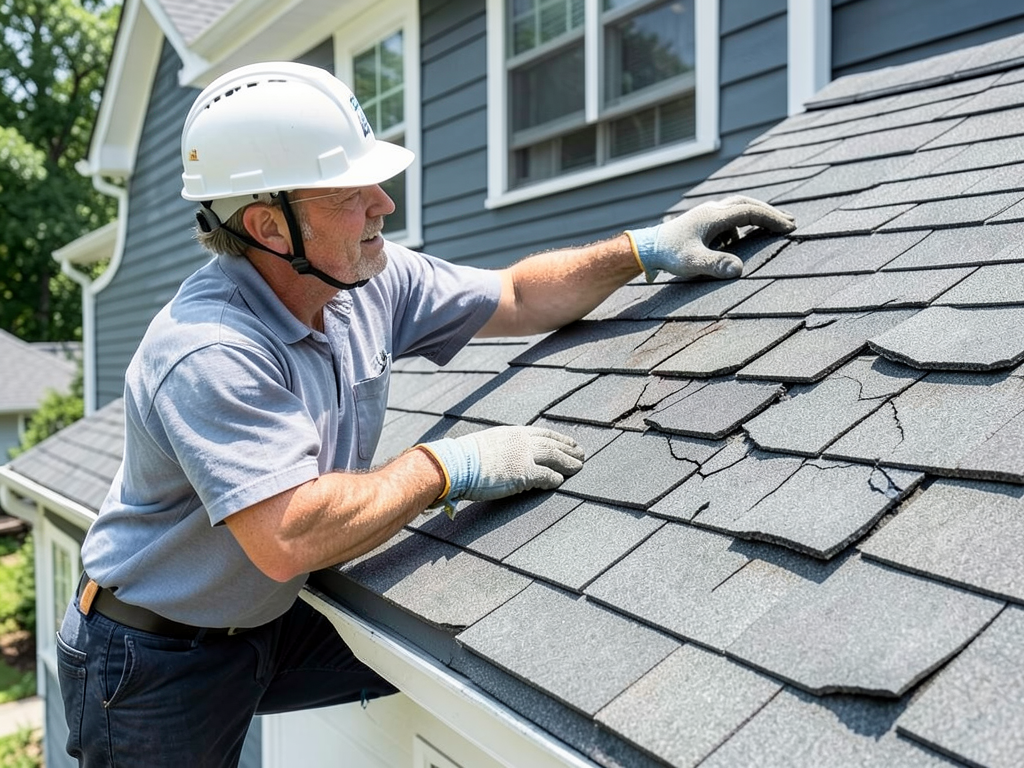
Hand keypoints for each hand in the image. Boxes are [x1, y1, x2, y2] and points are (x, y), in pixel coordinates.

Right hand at [417, 426, 584, 516]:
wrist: (457, 464)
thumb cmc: (465, 458)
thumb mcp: (487, 444)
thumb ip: (501, 447)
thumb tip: (504, 455)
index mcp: (513, 432)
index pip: (543, 433)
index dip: (558, 438)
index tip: (568, 441)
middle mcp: (522, 441)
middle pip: (553, 443)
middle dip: (569, 448)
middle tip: (581, 453)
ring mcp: (524, 456)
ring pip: (555, 457)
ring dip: (568, 463)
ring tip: (579, 467)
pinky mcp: (524, 473)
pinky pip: (547, 476)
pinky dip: (555, 479)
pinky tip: (560, 482)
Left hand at [625, 195, 795, 281]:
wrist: (647, 248)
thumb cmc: (669, 254)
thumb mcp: (693, 262)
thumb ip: (716, 265)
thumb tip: (739, 270)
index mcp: (715, 216)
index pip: (751, 212)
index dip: (772, 219)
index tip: (789, 227)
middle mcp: (712, 210)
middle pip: (748, 204)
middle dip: (769, 212)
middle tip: (789, 221)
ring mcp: (706, 214)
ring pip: (738, 208)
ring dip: (756, 215)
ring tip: (771, 226)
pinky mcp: (701, 221)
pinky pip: (728, 217)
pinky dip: (741, 223)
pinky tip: (741, 238)